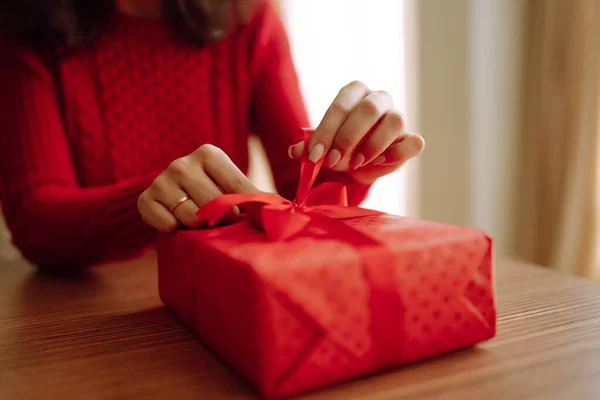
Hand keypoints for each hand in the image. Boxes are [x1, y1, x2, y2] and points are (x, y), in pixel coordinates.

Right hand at [138, 144, 257, 231]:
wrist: (170, 197)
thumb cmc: (211, 192)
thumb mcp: (231, 187)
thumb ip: (253, 195)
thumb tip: (280, 207)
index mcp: (209, 154)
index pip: (236, 187)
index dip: (244, 208)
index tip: (246, 217)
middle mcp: (182, 163)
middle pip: (214, 204)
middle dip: (222, 219)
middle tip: (221, 221)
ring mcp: (161, 180)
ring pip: (190, 217)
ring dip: (198, 226)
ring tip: (199, 221)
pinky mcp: (145, 199)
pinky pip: (167, 225)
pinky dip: (175, 230)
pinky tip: (177, 223)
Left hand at [288, 81, 423, 183]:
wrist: (360, 165)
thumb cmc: (340, 148)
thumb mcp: (322, 147)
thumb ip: (309, 147)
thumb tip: (294, 151)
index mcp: (354, 93)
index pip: (341, 105)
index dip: (326, 130)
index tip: (314, 155)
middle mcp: (378, 99)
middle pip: (369, 109)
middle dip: (347, 137)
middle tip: (332, 161)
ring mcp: (398, 117)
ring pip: (395, 121)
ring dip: (373, 145)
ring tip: (356, 164)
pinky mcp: (410, 138)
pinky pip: (414, 142)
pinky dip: (397, 153)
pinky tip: (380, 163)